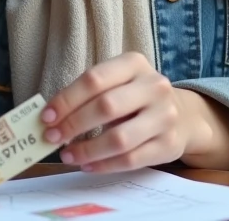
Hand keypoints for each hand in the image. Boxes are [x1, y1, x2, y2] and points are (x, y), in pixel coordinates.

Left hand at [40, 52, 214, 172]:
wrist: (182, 115)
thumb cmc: (135, 97)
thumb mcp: (118, 83)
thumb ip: (88, 95)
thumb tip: (50, 118)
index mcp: (135, 64)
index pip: (94, 79)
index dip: (67, 99)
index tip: (46, 116)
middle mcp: (154, 86)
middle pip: (106, 106)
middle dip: (73, 124)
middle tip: (51, 137)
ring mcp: (165, 116)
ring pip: (119, 138)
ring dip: (87, 150)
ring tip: (67, 155)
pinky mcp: (169, 145)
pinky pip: (130, 160)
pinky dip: (104, 165)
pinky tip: (87, 165)